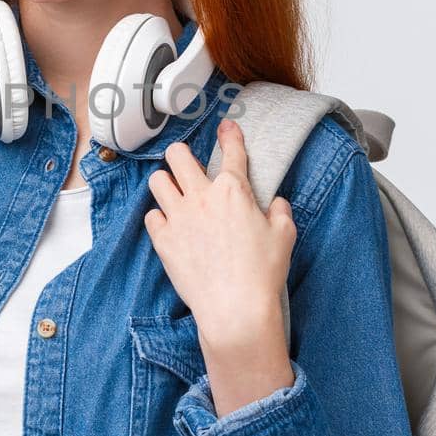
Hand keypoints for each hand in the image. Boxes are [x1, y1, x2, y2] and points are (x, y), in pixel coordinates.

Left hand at [143, 118, 296, 350]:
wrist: (234, 307)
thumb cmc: (262, 273)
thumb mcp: (285, 237)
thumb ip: (279, 212)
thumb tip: (275, 203)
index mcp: (233, 190)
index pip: (231, 151)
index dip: (229, 134)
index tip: (226, 127)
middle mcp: (202, 197)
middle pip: (178, 155)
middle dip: (182, 154)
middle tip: (187, 164)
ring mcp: (179, 217)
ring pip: (158, 180)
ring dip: (166, 182)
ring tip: (175, 193)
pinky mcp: (163, 239)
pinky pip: (151, 216)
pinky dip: (160, 218)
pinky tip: (170, 225)